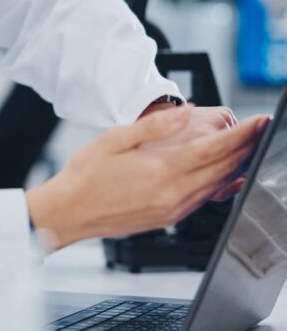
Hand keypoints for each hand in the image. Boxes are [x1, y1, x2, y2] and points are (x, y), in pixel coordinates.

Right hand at [25, 105, 268, 251]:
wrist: (70, 212)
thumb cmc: (86, 174)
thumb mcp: (113, 139)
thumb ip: (153, 126)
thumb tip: (185, 112)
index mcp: (161, 171)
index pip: (214, 150)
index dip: (242, 136)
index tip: (259, 122)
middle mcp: (173, 194)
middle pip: (224, 170)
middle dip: (247, 148)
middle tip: (261, 130)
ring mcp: (173, 210)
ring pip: (218, 186)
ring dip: (237, 166)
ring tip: (249, 148)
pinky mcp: (169, 218)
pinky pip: (204, 199)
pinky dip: (221, 183)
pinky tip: (225, 175)